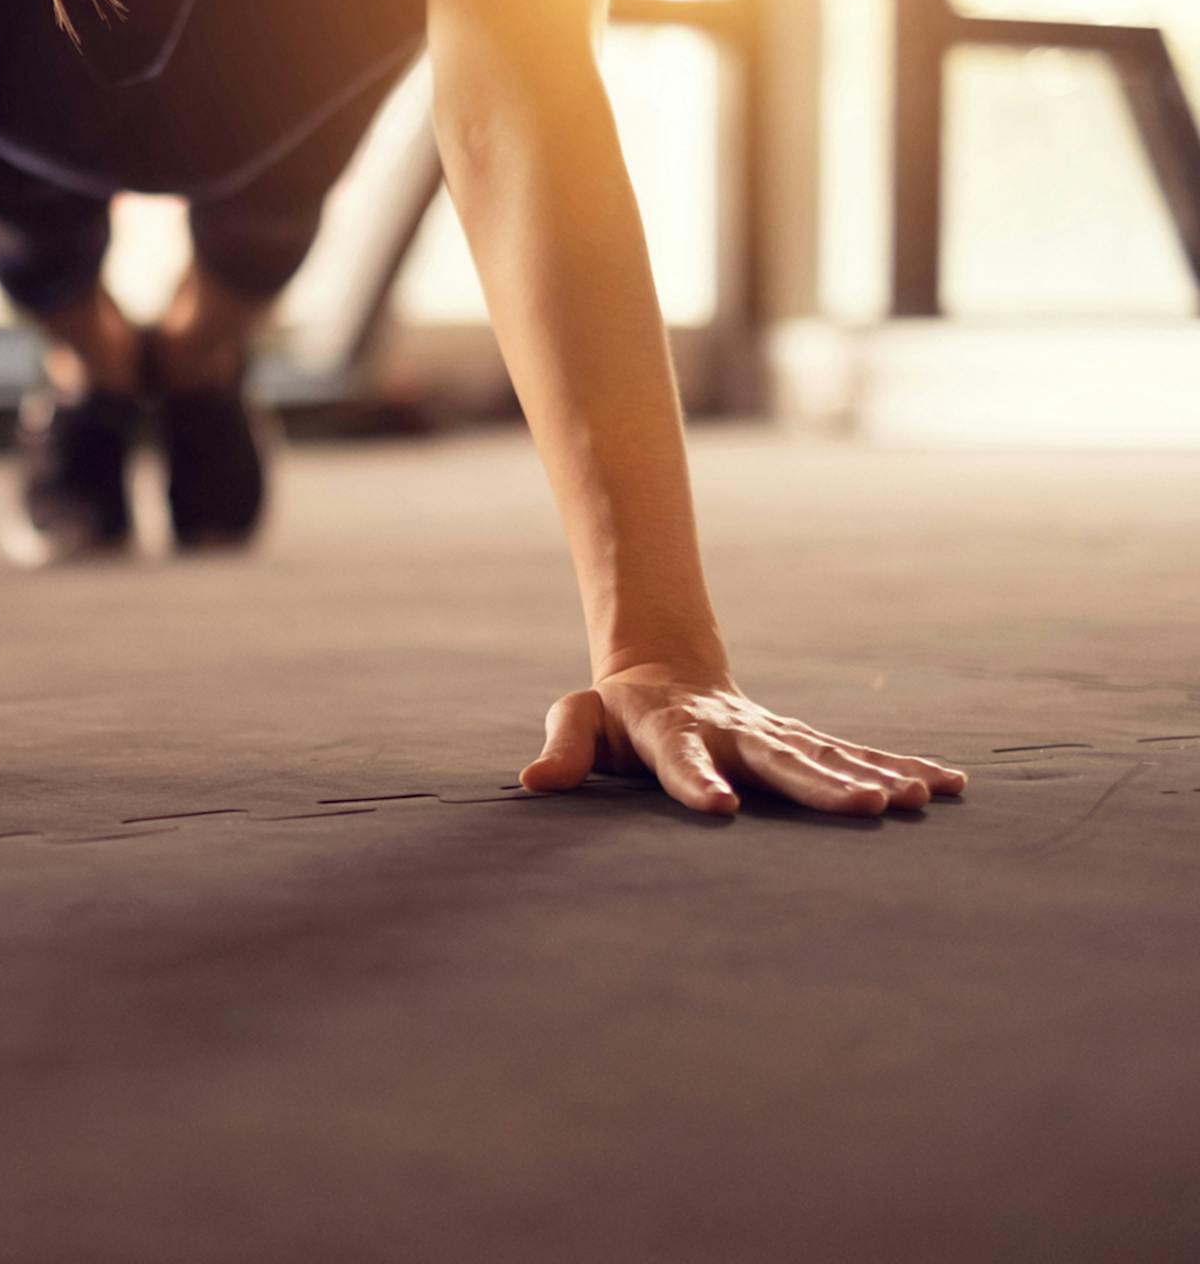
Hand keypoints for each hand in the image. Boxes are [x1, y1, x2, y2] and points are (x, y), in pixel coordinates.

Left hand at [520, 664, 966, 816]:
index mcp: (672, 730)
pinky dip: (902, 767)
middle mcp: (733, 730)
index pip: (682, 758)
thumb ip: (562, 748)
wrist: (666, 672)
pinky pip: (856, 753)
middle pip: (778, 759)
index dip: (697, 781)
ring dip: (876, 776)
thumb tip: (532, 781)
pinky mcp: (802, 740)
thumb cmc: (614, 713)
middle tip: (867, 807)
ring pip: (828, 755)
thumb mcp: (579, 721)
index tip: (717, 808)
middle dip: (821, 784)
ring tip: (920, 799)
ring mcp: (774, 734)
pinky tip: (950, 786)